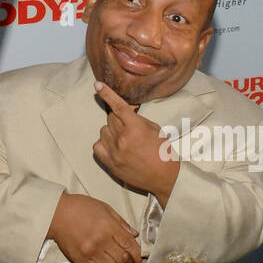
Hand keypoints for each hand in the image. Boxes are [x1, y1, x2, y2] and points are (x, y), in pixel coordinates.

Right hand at [47, 193, 141, 262]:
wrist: (56, 213)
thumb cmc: (80, 207)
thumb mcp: (104, 207)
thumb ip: (121, 222)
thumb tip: (134, 234)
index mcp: (107, 225)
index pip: (129, 245)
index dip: (139, 255)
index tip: (143, 260)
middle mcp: (99, 240)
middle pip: (123, 258)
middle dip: (128, 259)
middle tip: (125, 254)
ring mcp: (89, 251)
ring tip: (111, 255)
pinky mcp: (80, 259)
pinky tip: (102, 261)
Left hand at [93, 81, 179, 207]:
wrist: (165, 177)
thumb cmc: (163, 152)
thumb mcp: (155, 129)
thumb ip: (138, 119)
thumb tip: (128, 110)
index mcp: (135, 127)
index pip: (118, 106)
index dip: (107, 94)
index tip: (98, 85)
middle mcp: (122, 138)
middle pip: (110, 118)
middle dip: (119, 119)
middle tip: (129, 126)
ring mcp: (114, 151)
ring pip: (103, 130)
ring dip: (112, 131)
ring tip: (124, 140)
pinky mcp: (110, 163)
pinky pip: (97, 146)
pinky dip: (103, 144)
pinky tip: (114, 147)